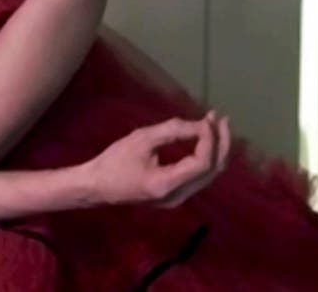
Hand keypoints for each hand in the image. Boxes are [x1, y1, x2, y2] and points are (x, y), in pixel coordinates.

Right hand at [86, 112, 229, 207]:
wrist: (97, 186)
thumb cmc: (114, 161)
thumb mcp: (141, 139)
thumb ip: (172, 131)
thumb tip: (200, 125)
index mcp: (167, 184)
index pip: (202, 163)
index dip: (209, 139)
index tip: (206, 118)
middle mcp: (179, 196)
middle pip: (212, 171)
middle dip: (220, 142)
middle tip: (219, 118)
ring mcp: (178, 199)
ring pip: (209, 175)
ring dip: (215, 149)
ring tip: (215, 125)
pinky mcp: (175, 195)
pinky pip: (199, 176)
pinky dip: (205, 157)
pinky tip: (204, 141)